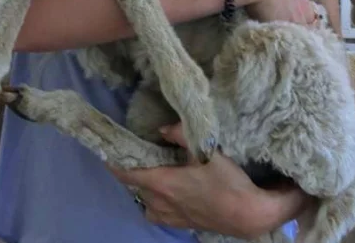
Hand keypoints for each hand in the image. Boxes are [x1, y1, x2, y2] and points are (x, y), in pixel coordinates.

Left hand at [109, 122, 304, 236]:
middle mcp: (161, 203)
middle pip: (135, 187)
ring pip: (146, 203)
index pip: (127, 174)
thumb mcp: (206, 149)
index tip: (106, 151)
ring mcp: (172, 217)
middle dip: (131, 172)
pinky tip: (165, 194)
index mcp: (163, 183)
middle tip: (134, 153)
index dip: (114, 163)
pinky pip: (158, 215)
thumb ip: (180, 134)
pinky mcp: (183, 225)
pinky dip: (154, 204)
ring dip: (143, 188)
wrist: (248, 215)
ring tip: (149, 172)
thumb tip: (161, 129)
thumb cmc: (226, 180)